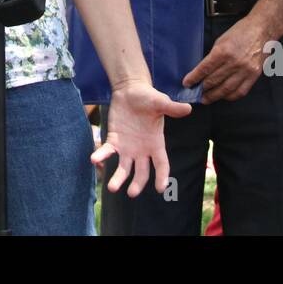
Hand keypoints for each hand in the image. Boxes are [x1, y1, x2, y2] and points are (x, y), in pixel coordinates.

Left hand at [91, 80, 190, 195]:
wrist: (130, 90)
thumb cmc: (148, 97)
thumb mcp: (160, 102)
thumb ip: (172, 108)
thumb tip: (188, 109)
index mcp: (156, 143)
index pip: (161, 164)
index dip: (162, 176)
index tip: (160, 188)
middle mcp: (142, 150)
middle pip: (142, 172)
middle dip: (137, 183)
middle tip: (131, 193)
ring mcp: (128, 147)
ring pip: (124, 168)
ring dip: (118, 178)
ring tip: (111, 187)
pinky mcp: (114, 140)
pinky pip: (107, 151)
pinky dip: (101, 156)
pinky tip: (94, 159)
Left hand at [182, 13, 274, 103]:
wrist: (262, 29)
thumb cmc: (241, 32)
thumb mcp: (221, 41)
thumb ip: (213, 56)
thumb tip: (203, 71)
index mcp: (223, 51)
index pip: (204, 69)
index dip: (194, 78)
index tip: (187, 83)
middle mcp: (234, 62)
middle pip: (214, 81)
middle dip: (202, 89)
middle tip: (195, 93)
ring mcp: (245, 70)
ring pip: (226, 89)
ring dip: (214, 96)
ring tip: (206, 98)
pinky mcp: (254, 75)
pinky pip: (240, 91)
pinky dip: (230, 96)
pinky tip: (223, 96)